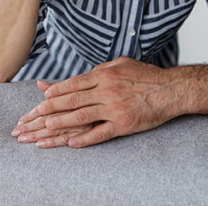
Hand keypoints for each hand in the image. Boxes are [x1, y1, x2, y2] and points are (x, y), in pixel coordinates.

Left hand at [11, 57, 179, 147]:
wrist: (171, 90)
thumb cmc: (147, 75)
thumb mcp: (122, 63)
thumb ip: (102, 68)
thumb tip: (86, 73)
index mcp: (105, 75)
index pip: (74, 83)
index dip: (57, 90)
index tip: (44, 96)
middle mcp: (107, 91)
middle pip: (73, 99)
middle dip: (51, 107)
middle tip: (36, 113)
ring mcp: (114, 109)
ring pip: (81, 116)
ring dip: (61, 122)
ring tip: (45, 127)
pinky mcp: (123, 124)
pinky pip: (99, 133)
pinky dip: (83, 139)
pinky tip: (71, 143)